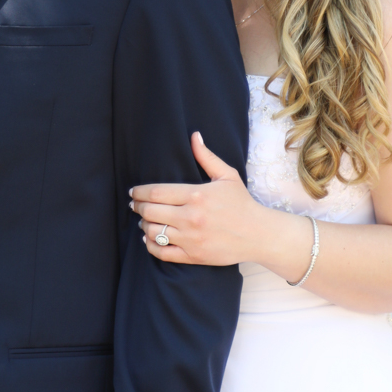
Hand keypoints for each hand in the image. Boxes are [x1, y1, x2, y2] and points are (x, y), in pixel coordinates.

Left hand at [130, 132, 261, 265]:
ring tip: (144, 220)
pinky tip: (150, 238)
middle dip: (138, 207)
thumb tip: (194, 136)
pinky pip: (162, 252)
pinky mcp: (192, 255)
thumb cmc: (242, 203)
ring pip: (153, 232)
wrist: (257, 234)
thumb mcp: (227, 176)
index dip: (140, 192)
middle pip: (150, 212)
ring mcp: (190, 238)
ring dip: (144, 225)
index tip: (134, 192)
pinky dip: (151, 245)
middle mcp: (190, 217)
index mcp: (196, 195)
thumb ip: (207, 157)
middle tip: (135, 205)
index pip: (156, 192)